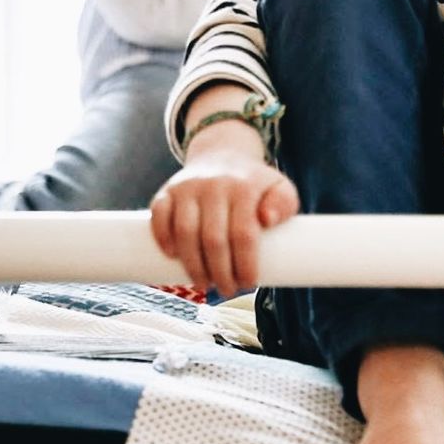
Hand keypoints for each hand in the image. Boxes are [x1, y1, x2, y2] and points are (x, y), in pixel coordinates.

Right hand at [149, 128, 299, 296]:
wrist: (221, 153)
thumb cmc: (253, 183)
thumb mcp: (279, 188)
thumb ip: (284, 203)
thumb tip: (267, 220)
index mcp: (244, 188)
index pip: (243, 234)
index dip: (245, 264)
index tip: (248, 284)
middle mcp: (214, 185)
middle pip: (213, 239)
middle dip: (220, 273)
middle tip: (227, 290)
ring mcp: (188, 187)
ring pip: (185, 232)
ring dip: (192, 264)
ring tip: (203, 283)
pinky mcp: (168, 190)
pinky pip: (159, 215)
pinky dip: (163, 238)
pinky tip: (172, 256)